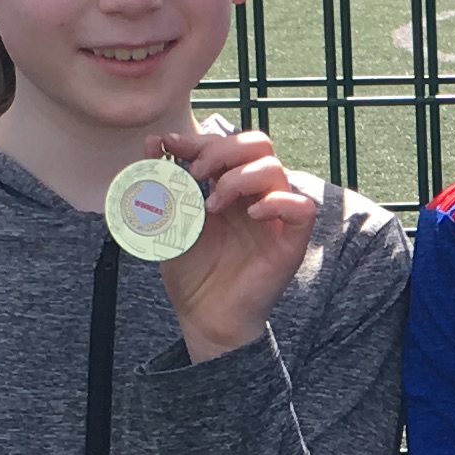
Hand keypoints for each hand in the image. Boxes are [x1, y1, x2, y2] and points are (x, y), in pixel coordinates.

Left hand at [151, 125, 318, 362]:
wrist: (203, 315)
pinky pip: (301, 208)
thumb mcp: (166, 221)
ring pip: (275, 169)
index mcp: (228, 185)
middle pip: (257, 144)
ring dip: (238, 178)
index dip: (198, 139)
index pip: (225, 143)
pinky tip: (249, 215)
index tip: (167, 146)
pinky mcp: (291, 241)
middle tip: (194, 174)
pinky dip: (276, 203)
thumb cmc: (191, 270)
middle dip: (221, 150)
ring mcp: (274, 216)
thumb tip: (152, 141)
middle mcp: (255, 195)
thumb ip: (161, 183)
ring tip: (212, 204)